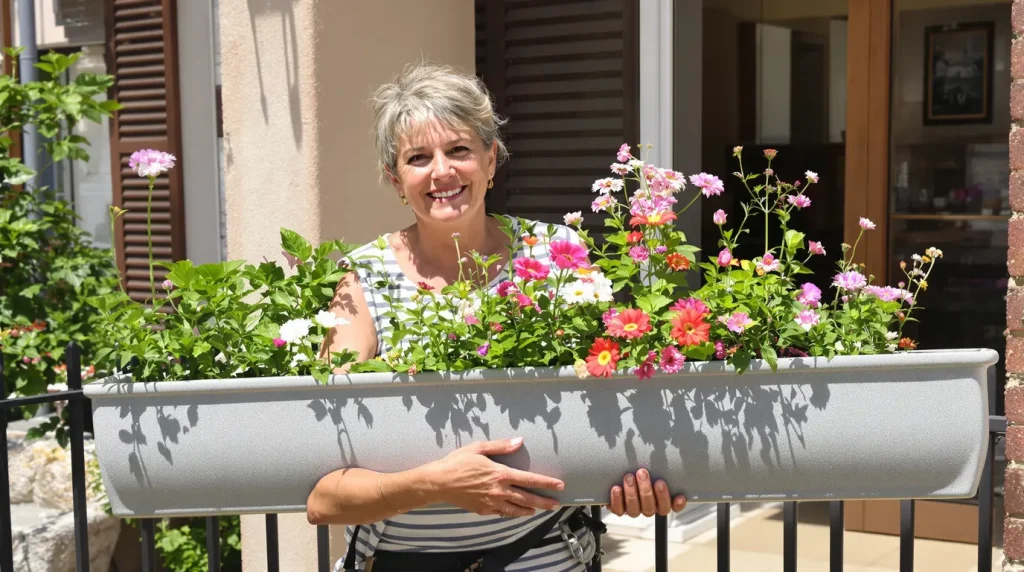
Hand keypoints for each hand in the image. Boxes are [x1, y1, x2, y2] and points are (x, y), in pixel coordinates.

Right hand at [424, 437, 564, 517]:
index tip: (559, 485)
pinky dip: (511, 512)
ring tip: (538, 510)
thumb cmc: (458, 462)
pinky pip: (502, 513)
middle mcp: (499, 490)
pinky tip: (516, 511)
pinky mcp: (483, 510)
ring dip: (529, 510)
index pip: (530, 479)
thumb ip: (501, 445)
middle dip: (544, 501)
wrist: (439, 482)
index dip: (546, 483)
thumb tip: (519, 441)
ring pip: (516, 509)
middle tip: (556, 504)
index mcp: (500, 473)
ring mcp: (491, 502)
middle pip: (527, 498)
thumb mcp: (479, 448)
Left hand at [608, 469, 685, 516]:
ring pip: (635, 509)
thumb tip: (665, 449)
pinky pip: (618, 510)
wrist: (618, 475)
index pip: (670, 506)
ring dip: (632, 493)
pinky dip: (617, 500)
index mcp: (660, 502)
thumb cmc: (641, 469)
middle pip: (650, 507)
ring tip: (629, 477)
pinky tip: (617, 488)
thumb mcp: (653, 467)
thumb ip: (659, 466)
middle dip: (646, 490)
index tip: (678, 496)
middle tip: (642, 473)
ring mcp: (634, 510)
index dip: (676, 505)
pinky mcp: (619, 509)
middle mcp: (648, 508)